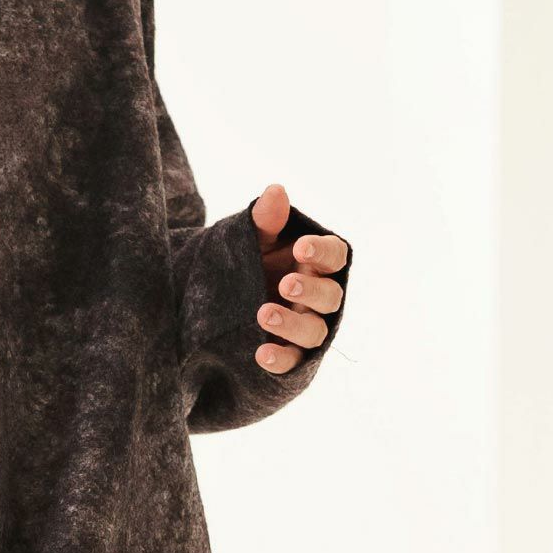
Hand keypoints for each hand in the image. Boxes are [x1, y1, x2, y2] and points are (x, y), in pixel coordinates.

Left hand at [250, 183, 347, 373]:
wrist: (216, 300)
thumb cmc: (250, 264)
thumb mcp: (252, 242)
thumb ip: (264, 222)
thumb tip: (276, 190)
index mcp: (315, 265)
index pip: (336, 256)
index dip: (324, 252)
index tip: (301, 247)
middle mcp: (316, 298)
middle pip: (330, 297)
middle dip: (310, 290)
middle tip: (285, 284)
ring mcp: (304, 328)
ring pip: (314, 332)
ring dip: (293, 325)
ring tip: (263, 313)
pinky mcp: (289, 356)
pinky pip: (292, 362)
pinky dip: (280, 359)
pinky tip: (261, 354)